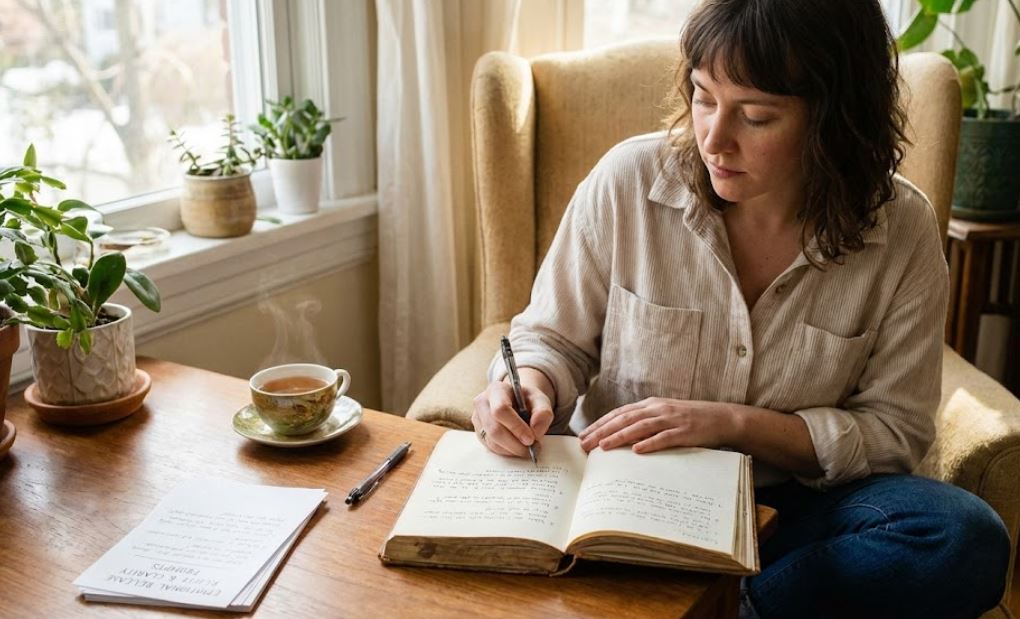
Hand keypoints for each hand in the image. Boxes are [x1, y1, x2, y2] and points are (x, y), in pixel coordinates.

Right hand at [472, 369, 554, 457]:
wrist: (517, 402)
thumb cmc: (527, 400)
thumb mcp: (540, 400)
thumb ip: (543, 412)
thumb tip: (536, 431)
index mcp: (497, 389)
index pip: (501, 410)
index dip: (516, 427)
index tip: (531, 439)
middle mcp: (482, 403)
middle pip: (494, 429)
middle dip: (515, 444)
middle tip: (532, 448)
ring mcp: (478, 419)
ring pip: (492, 441)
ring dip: (512, 449)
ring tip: (527, 448)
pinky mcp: (479, 432)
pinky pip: (491, 448)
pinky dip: (507, 451)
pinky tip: (517, 446)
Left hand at [578, 398, 736, 453]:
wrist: (721, 418)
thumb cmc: (690, 420)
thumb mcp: (664, 415)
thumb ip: (645, 422)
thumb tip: (620, 436)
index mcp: (650, 405)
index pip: (619, 414)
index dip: (600, 424)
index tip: (584, 435)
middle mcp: (657, 409)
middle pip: (624, 420)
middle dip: (602, 431)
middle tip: (585, 444)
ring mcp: (671, 419)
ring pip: (640, 427)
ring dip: (619, 437)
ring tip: (603, 447)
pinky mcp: (684, 432)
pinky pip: (664, 438)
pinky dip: (650, 443)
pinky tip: (637, 450)